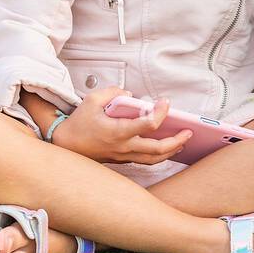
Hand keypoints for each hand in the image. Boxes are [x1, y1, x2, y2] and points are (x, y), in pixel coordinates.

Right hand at [52, 87, 192, 164]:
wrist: (64, 145)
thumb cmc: (79, 123)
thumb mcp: (92, 100)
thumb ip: (113, 92)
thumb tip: (130, 94)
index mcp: (117, 132)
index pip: (147, 125)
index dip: (160, 113)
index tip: (165, 102)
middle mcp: (123, 147)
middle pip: (157, 149)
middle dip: (176, 141)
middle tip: (189, 131)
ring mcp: (123, 156)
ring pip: (153, 159)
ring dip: (171, 151)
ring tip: (183, 141)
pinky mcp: (123, 160)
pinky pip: (145, 160)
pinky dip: (160, 155)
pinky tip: (169, 147)